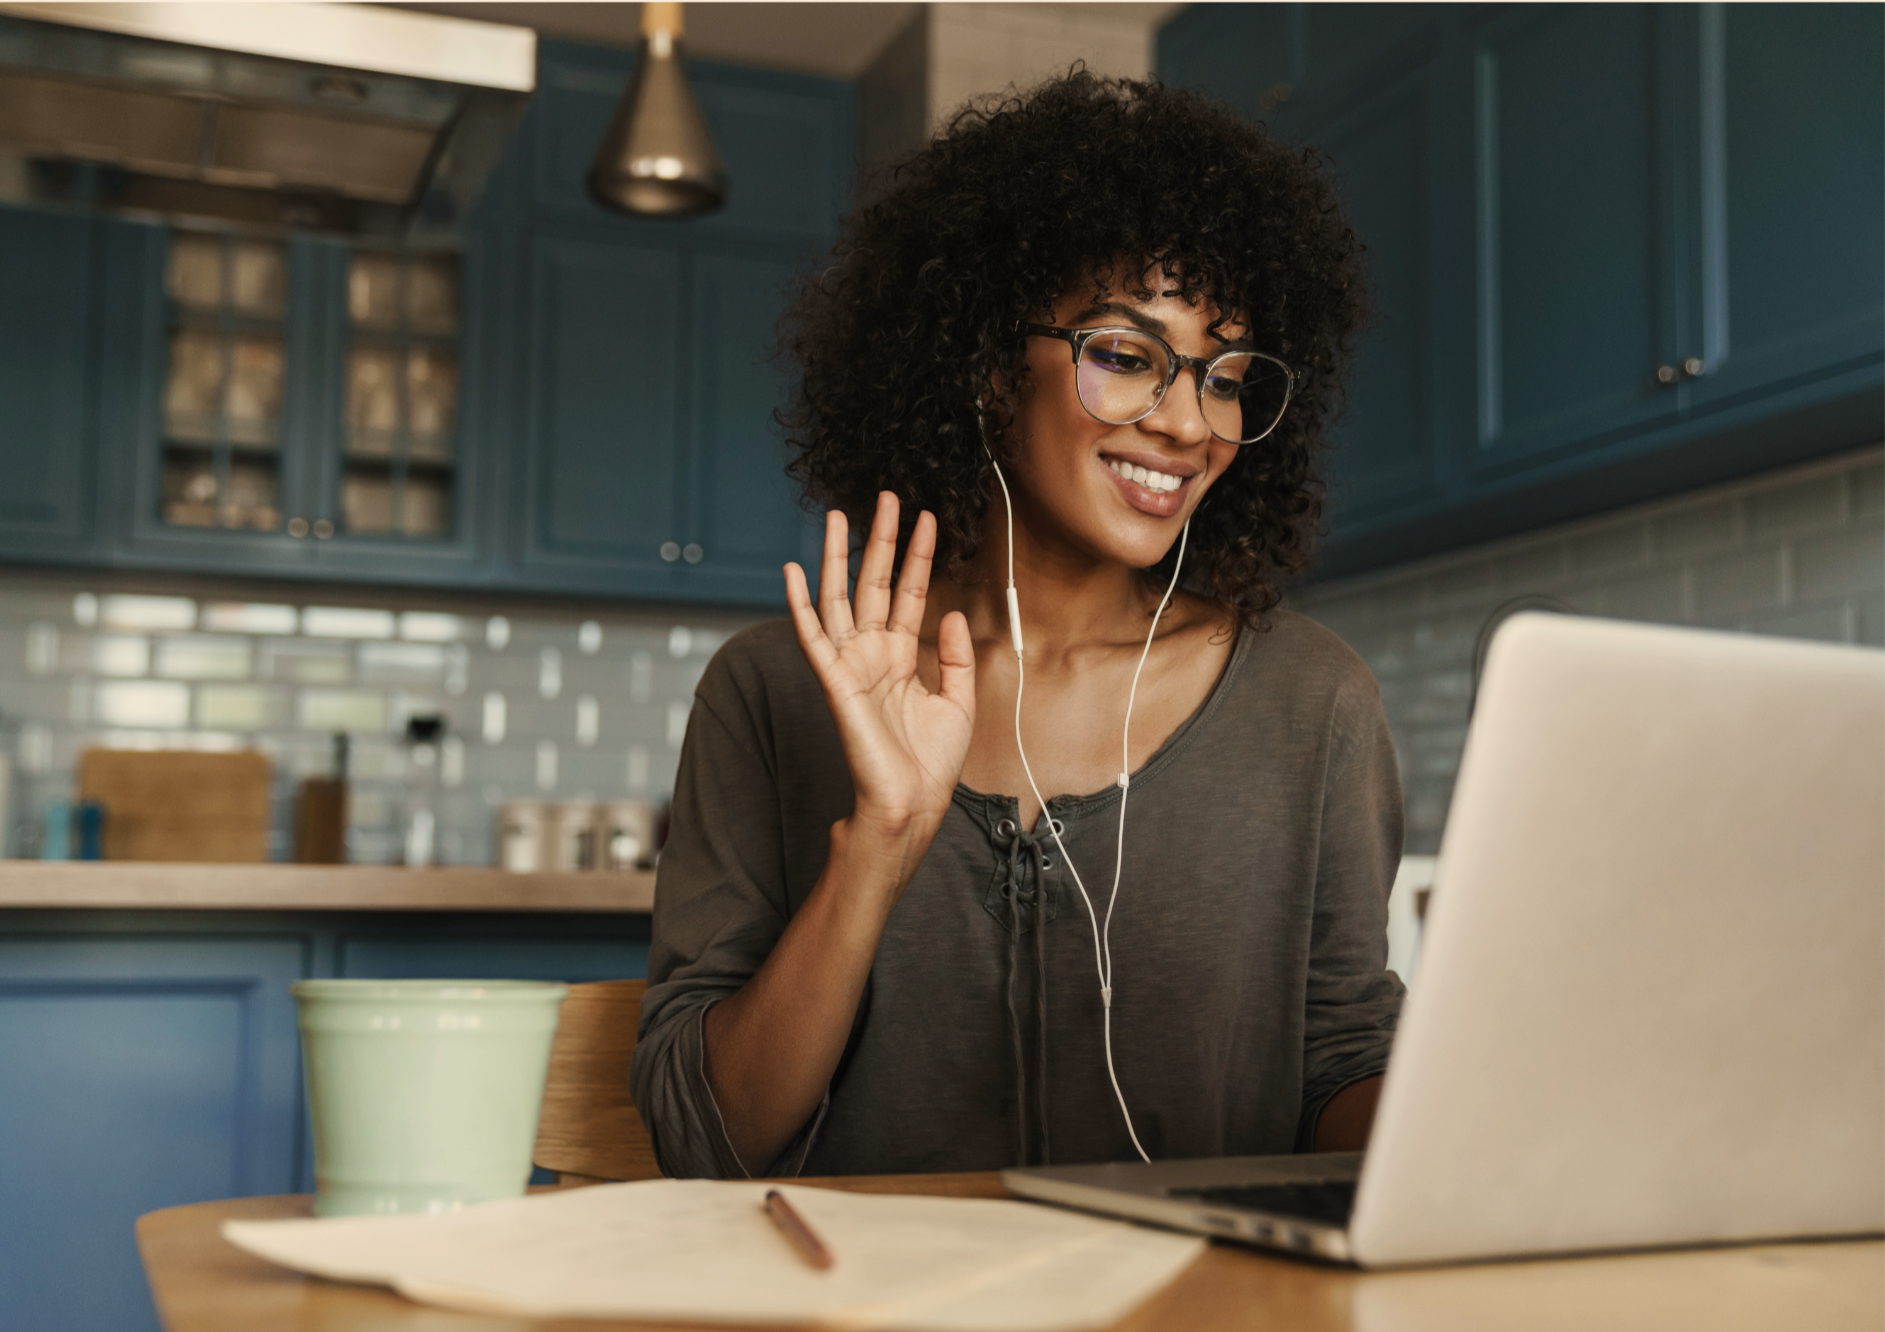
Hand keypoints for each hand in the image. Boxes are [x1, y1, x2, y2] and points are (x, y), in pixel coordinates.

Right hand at [784, 493, 975, 849]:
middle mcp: (873, 653)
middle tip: (886, 497)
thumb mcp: (959, 701)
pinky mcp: (835, 682)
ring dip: (837, 557)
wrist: (912, 802)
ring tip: (839, 516)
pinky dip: (799, 604)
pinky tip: (793, 572)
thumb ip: (954, 656)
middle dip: (880, 541)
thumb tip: (951, 612)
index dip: (919, 556)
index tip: (928, 519)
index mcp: (901, 656)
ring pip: (839, 598)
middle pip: (873, 583)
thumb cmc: (930, 763)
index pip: (910, 593)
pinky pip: (812, 637)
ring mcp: (852, 664)